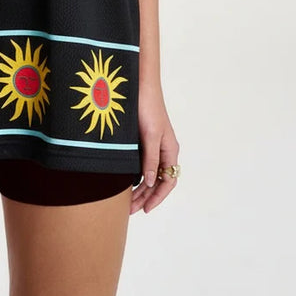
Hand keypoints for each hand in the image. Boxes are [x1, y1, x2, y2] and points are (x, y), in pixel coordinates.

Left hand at [130, 83, 179, 214]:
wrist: (139, 85)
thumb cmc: (147, 107)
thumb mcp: (150, 135)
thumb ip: (151, 159)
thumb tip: (150, 181)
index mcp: (170, 149)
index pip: (169, 181)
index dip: (158, 197)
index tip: (146, 209)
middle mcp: (163, 149)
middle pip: (158, 180)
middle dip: (146, 196)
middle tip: (131, 210)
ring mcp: (153, 144)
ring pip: (149, 173)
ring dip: (140, 188)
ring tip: (127, 202)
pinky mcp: (142, 140)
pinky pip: (142, 164)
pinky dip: (135, 175)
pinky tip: (126, 182)